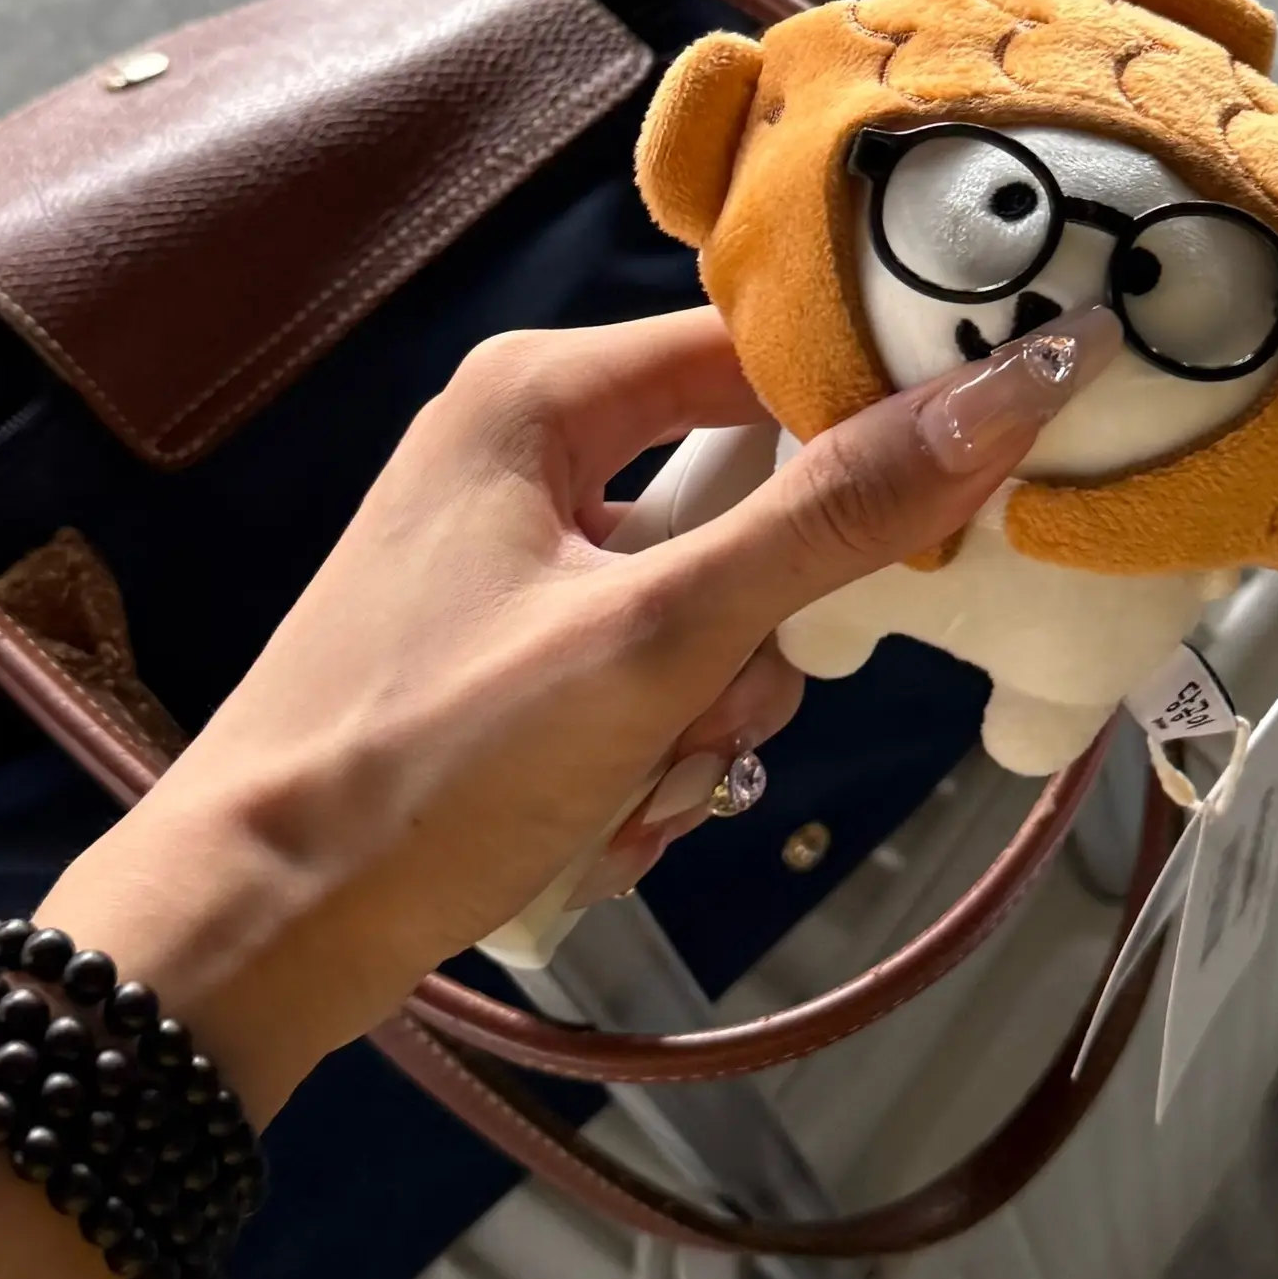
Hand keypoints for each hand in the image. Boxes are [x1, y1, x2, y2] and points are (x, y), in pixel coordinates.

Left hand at [57, 302, 1117, 1123]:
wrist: (256, 926)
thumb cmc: (431, 762)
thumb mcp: (656, 638)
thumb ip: (839, 515)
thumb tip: (1021, 379)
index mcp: (541, 393)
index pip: (770, 352)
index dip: (870, 424)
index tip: (948, 511)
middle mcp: (527, 451)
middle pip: (750, 505)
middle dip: (753, 643)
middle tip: (710, 712)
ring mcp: (514, 563)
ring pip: (711, 618)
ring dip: (703, 723)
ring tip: (632, 788)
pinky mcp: (511, 661)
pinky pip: (649, 685)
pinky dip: (648, 760)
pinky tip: (598, 819)